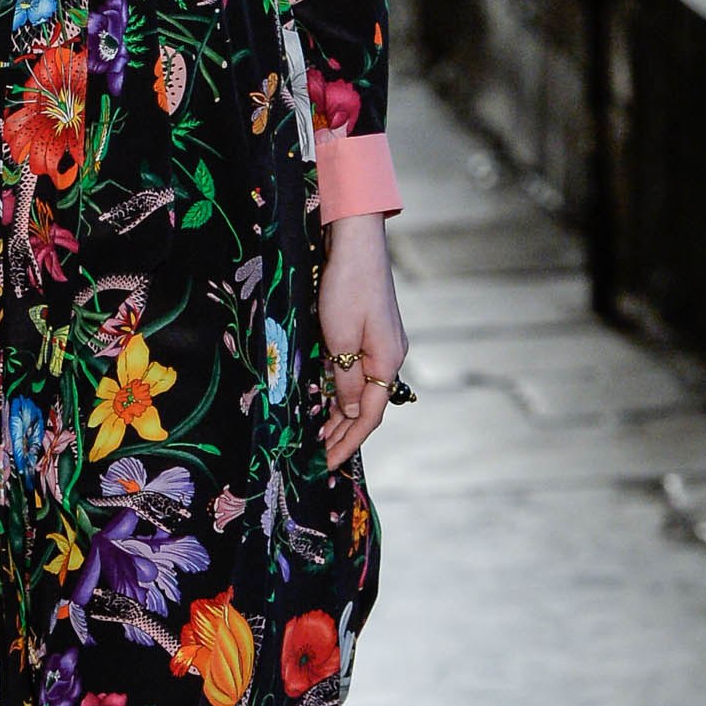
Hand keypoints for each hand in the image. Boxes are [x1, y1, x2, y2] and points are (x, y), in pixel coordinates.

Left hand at [317, 211, 407, 469]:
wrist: (357, 240)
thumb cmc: (348, 285)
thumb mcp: (340, 337)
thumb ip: (344, 377)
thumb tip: (347, 411)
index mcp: (387, 361)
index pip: (367, 416)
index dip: (346, 443)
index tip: (325, 465)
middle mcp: (389, 357)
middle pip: (365, 407)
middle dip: (341, 435)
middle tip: (315, 460)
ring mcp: (382, 344)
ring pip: (360, 391)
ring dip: (339, 416)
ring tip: (316, 439)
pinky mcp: (371, 332)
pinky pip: (356, 372)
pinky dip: (340, 391)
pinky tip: (324, 402)